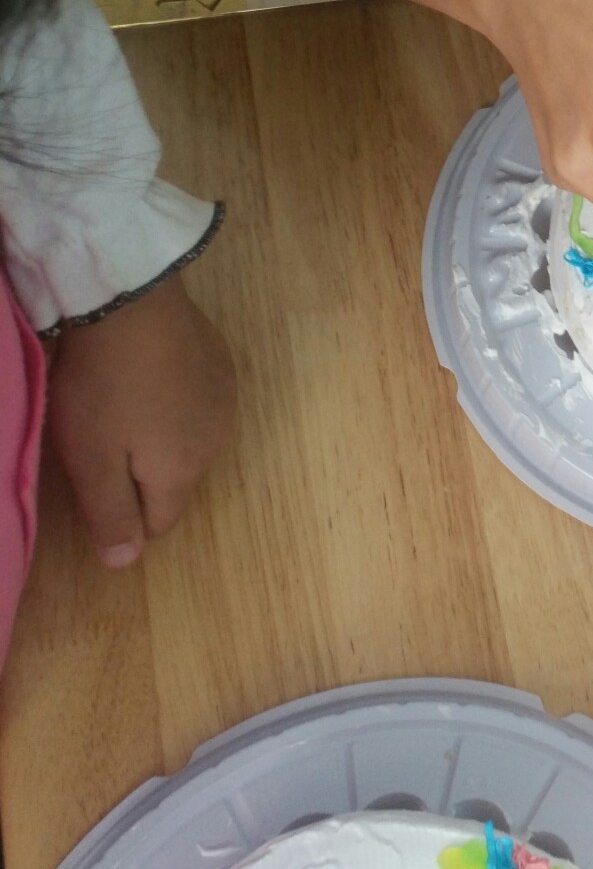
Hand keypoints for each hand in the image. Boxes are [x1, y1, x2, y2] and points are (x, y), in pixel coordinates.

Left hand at [46, 274, 235, 567]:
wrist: (135, 304)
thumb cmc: (104, 388)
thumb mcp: (90, 460)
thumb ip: (111, 515)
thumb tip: (126, 564)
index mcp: (182, 473)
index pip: (159, 524)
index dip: (124, 513)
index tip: (96, 478)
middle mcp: (216, 445)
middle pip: (176, 482)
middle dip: (144, 474)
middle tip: (105, 438)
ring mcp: (226, 403)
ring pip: (190, 443)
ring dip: (164, 436)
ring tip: (129, 402)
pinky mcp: (225, 367)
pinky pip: (201, 405)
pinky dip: (179, 401)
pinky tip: (154, 376)